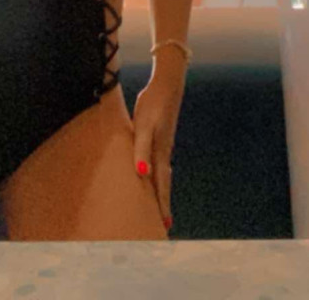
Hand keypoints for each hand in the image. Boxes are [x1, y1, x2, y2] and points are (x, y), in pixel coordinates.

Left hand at [132, 61, 183, 230]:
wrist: (166, 84)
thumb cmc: (153, 105)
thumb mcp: (144, 127)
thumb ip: (141, 150)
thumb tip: (142, 174)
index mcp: (160, 154)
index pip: (161, 186)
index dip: (162, 205)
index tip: (166, 225)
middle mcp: (164, 152)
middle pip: (164, 183)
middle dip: (163, 203)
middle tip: (165, 224)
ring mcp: (163, 144)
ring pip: (162, 173)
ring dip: (160, 189)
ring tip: (158, 204)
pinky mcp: (160, 136)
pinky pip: (159, 162)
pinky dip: (157, 174)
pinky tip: (152, 174)